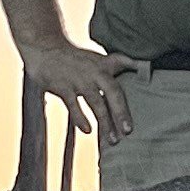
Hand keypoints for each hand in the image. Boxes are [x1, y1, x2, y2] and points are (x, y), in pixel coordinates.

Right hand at [20, 39, 135, 142]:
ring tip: (112, 140)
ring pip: (96, 103)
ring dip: (105, 123)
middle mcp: (94, 73)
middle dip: (121, 112)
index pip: (121, 72)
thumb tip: (143, 67)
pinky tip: (88, 130)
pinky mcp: (63, 88)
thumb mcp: (99, 58)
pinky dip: (80, 118)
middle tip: (128, 131)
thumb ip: (120, 63)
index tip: (143, 90)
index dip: (132, 81)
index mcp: (104, 67)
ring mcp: (79, 81)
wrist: (45, 50)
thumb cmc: (77, 59)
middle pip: (113, 92)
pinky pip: (74, 105)